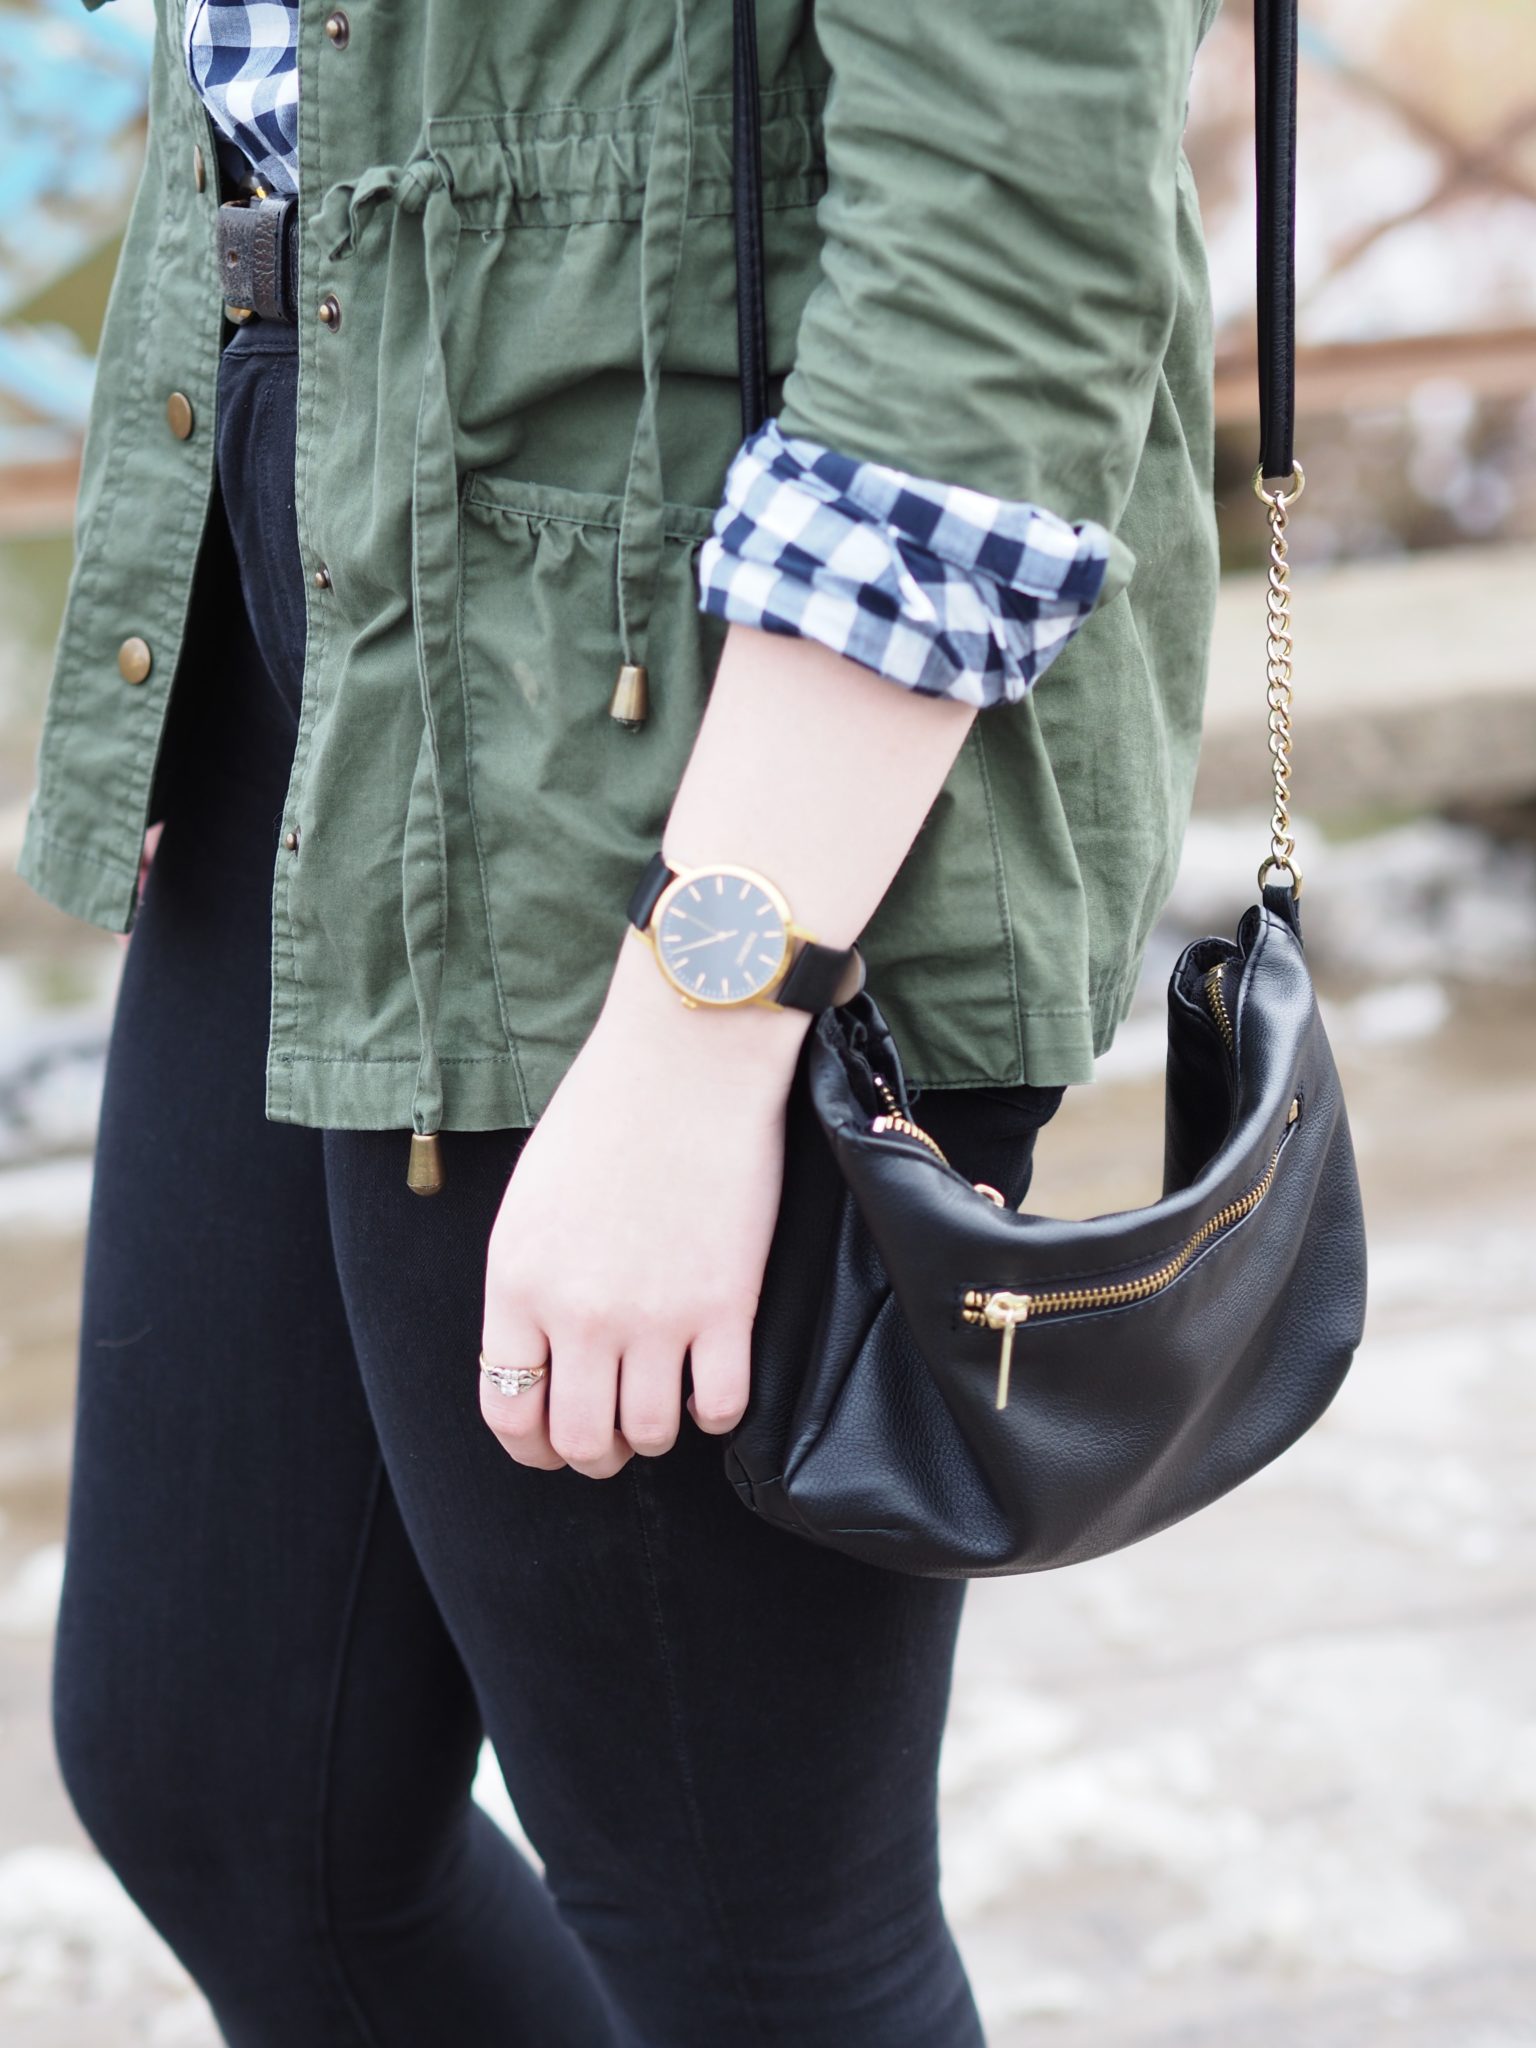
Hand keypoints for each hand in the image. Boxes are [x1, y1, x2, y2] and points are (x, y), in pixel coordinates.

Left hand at [480, 935, 807, 1477]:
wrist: (687, 1060)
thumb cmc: (607, 1114)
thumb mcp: (531, 1201)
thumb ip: (529, 1284)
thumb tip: (543, 1355)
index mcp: (517, 1283)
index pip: (508, 1410)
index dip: (532, 1445)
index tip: (553, 1442)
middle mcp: (579, 1312)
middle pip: (581, 1440)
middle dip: (596, 1454)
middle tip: (615, 1435)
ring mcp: (654, 1315)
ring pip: (650, 1435)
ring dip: (656, 1433)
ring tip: (665, 1401)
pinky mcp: (724, 1306)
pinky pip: (720, 1406)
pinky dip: (715, 1412)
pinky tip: (712, 1381)